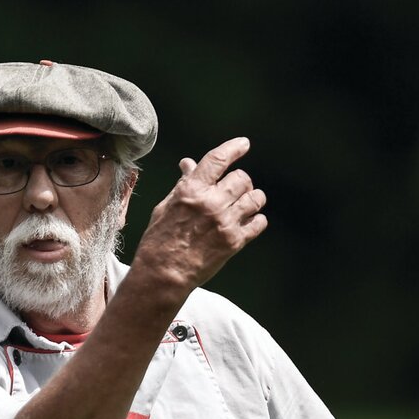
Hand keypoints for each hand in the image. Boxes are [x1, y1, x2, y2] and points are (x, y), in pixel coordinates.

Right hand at [131, 136, 267, 289]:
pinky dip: (257, 220)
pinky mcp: (235, 241)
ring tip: (246, 204)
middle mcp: (211, 203)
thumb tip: (189, 165)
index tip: (244, 144)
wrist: (163, 274)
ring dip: (253, 198)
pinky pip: (259, 223)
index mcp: (191, 190)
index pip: (218, 159)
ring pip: (255, 198)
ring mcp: (225, 222)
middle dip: (241, 181)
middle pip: (242, 178)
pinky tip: (248, 222)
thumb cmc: (159, 240)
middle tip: (236, 189)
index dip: (234, 148)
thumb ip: (183, 184)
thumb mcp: (166, 206)